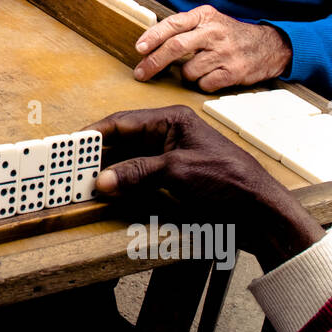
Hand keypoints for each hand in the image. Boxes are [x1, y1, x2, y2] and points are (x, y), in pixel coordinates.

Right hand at [90, 105, 323, 268]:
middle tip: (71, 165)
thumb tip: (102, 179)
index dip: (96, 133)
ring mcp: (171, 157)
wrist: (260, 212)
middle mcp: (170, 134)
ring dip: (109, 170)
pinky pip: (140, 176)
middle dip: (98, 153)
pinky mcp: (174, 178)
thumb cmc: (228, 181)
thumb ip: (136, 173)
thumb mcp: (177, 173)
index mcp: (172, 120)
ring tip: (83, 179)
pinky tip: (109, 191)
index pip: (124, 121)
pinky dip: (123, 183)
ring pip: (130, 160)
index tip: (72, 144)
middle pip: (124, 140)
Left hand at [133, 5, 290, 90]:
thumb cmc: (231, 35)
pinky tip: (212, 76)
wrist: (270, 46)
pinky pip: (204, 84)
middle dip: (154, 62)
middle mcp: (215, 32)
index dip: (153, 36)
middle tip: (141, 73)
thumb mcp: (210, 22)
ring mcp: (225, 52)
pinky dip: (202, 84)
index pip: (173, 23)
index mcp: (206, 16)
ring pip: (188, 70)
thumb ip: (185, 28)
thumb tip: (149, 43)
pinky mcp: (233, 72)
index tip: (139, 48)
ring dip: (186, 75)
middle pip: (176, 47)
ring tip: (199, 68)